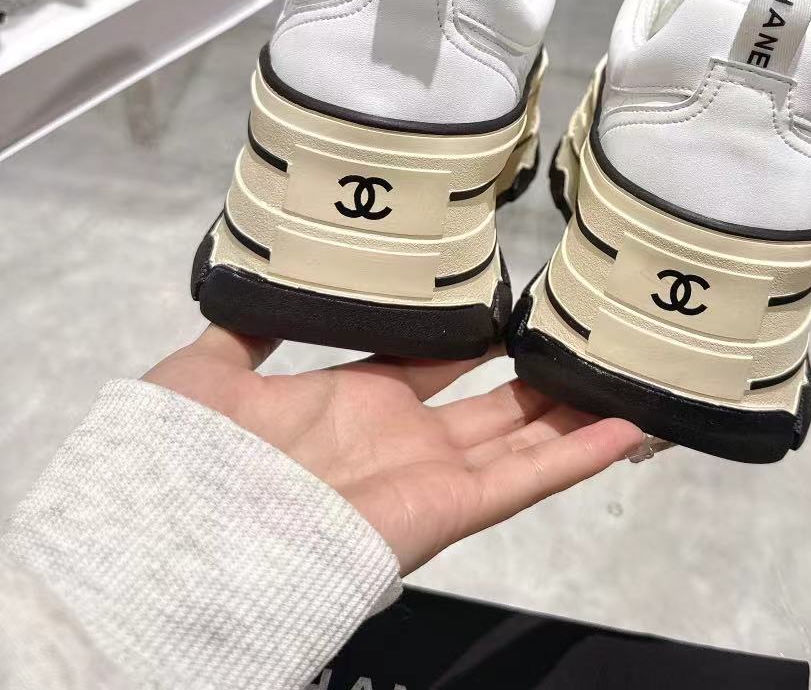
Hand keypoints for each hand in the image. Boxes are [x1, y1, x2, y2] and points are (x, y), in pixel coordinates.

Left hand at [144, 326, 641, 573]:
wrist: (177, 538)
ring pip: (523, 439)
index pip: (432, 363)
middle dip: (538, 377)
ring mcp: (431, 474)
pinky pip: (526, 481)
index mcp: (354, 401)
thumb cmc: (189, 453)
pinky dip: (579, 456)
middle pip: (491, 404)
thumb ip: (246, 329)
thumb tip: (263, 278)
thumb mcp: (208, 371)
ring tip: (625, 376)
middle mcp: (402, 438)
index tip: (509, 308)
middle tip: (585, 342)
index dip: (474, 339)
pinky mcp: (449, 509)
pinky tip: (627, 425)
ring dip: (575, 411)